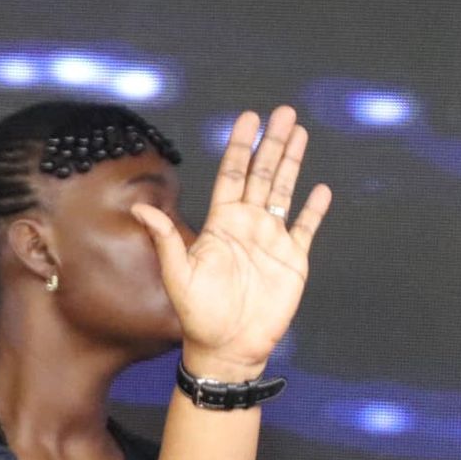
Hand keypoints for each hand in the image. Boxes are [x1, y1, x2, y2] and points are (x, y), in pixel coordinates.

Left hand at [131, 106, 331, 380]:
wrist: (228, 347)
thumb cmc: (198, 314)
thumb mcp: (177, 274)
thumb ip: (165, 238)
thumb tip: (139, 209)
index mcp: (220, 223)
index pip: (232, 175)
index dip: (240, 147)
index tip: (249, 119)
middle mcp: (247, 225)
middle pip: (263, 174)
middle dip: (273, 143)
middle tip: (284, 112)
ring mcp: (272, 240)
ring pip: (285, 191)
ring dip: (293, 162)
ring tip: (300, 132)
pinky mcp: (293, 259)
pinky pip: (306, 227)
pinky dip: (314, 209)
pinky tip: (320, 187)